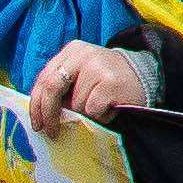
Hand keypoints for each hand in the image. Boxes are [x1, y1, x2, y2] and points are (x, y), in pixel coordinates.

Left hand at [29, 42, 148, 123]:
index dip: (37, 104)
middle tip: (51, 131)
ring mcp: (98, 67)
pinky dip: (99, 116)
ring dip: (83, 114)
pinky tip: (110, 108)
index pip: (44, 78)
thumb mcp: (81, 75)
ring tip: (99, 108)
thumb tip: (39, 113)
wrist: (145, 77)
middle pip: (52, 88)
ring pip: (75, 104)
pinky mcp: (110, 83)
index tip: (37, 123)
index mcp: (72, 50)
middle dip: (49, 114)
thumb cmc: (106, 82)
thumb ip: (61, 86)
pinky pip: (92, 110)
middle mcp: (83, 54)